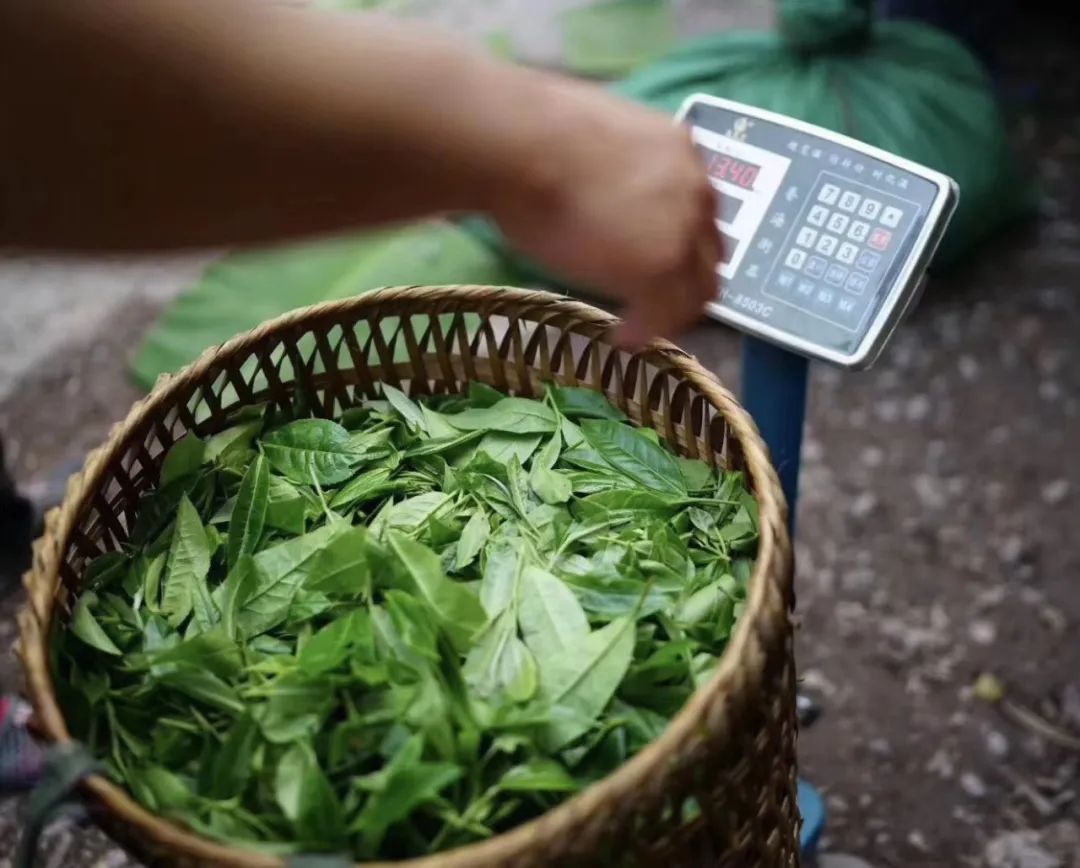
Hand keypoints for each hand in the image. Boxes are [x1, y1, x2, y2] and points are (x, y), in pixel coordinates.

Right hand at [492, 75, 721, 346]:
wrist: (521, 145)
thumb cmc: (534, 133)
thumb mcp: (598, 138)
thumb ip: (619, 168)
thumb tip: (600, 188)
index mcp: (680, 151)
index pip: (698, 210)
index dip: (680, 240)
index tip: (654, 258)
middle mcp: (695, 190)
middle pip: (708, 253)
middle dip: (685, 281)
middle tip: (656, 302)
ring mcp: (682, 233)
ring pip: (696, 290)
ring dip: (670, 311)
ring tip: (640, 327)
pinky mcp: (660, 270)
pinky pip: (663, 314)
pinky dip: (644, 330)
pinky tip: (623, 337)